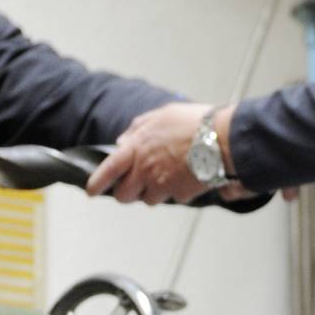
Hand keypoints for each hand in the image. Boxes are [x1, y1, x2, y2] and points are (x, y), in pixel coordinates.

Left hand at [87, 102, 216, 205]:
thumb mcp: (162, 115)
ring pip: (150, 199)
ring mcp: (162, 184)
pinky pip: (174, 197)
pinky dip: (179, 190)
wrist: (223, 138)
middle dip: (128, 193)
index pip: (108, 170)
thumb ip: (138, 129)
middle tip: (136, 186)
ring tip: (171, 173)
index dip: (97, 183)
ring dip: (156, 191)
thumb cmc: (195, 123)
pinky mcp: (179, 194)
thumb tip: (123, 141)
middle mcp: (145, 169)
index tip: (92, 190)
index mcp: (137, 148)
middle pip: (124, 195)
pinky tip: (189, 175)